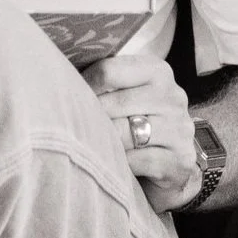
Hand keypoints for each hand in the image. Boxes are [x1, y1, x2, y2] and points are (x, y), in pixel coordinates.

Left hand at [79, 53, 199, 214]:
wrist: (171, 167)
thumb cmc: (138, 125)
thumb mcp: (126, 96)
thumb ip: (104, 84)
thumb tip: (58, 77)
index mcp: (157, 72)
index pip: (109, 70)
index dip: (84, 85)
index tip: (70, 97)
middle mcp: (173, 96)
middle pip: (114, 103)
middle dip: (92, 118)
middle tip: (77, 128)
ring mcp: (179, 129)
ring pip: (124, 133)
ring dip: (104, 142)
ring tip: (94, 145)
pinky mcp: (180, 160)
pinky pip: (137, 160)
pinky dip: (121, 164)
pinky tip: (116, 165)